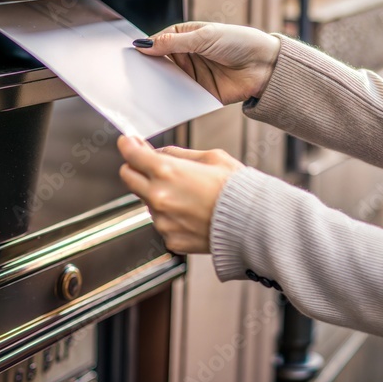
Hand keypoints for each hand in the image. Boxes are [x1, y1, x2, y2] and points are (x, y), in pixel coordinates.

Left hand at [117, 135, 243, 253]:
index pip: (132, 155)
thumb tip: (158, 152)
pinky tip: (193, 213)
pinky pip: (163, 223)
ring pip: (147, 202)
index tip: (128, 142)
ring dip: (158, 194)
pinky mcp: (170, 239)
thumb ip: (178, 155)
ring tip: (189, 194)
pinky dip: (172, 216)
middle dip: (134, 167)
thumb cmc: (238, 189)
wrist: (254, 223)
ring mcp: (163, 221)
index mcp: (167, 172)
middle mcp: (159, 197)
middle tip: (147, 163)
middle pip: (128, 177)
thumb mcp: (210, 157)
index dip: (128, 145)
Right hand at [137, 22, 280, 104]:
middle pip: (161, 63)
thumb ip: (174, 42)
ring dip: (158, 85)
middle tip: (133, 74)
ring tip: (143, 89)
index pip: (160, 42)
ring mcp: (193, 76)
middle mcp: (188, 56)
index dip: (147, 48)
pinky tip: (161, 101)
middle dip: (149, 68)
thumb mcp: (204, 37)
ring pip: (168, 81)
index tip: (132, 55)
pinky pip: (181, 97)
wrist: (265, 66)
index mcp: (187, 37)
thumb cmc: (240, 42)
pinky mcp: (200, 94)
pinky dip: (171, 99)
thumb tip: (145, 44)